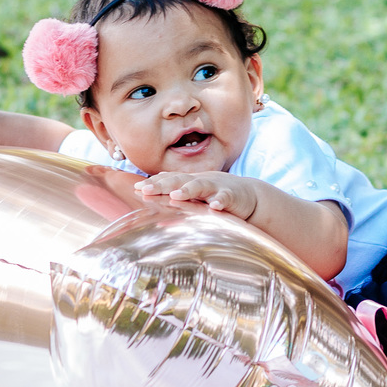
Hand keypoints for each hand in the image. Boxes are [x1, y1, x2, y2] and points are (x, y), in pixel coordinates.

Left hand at [135, 171, 258, 220]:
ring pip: (201, 186)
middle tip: (146, 189)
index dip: (154, 183)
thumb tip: (153, 206)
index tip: (136, 188)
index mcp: (191, 181)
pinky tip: (214, 206)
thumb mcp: (197, 196)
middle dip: (163, 184)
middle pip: (180, 179)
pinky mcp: (233, 196)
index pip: (170, 179)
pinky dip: (220, 201)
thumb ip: (178, 197)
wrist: (251, 196)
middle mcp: (202, 180)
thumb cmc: (218, 196)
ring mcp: (217, 187)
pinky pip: (225, 198)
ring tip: (176, 195)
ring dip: (188, 190)